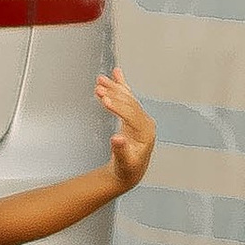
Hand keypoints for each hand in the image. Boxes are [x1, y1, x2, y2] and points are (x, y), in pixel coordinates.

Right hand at [96, 66, 154, 190]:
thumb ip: (121, 150)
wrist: (129, 171)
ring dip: (114, 88)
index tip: (104, 100)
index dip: (117, 107)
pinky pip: (127, 97)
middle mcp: (145, 121)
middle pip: (129, 103)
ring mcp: (140, 117)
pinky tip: (116, 73)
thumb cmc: (127, 168)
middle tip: (98, 88)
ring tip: (100, 79)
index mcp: (146, 132)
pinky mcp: (133, 115)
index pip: (131, 115)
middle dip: (113, 94)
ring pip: (127, 98)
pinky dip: (121, 85)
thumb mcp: (124, 163)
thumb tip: (116, 139)